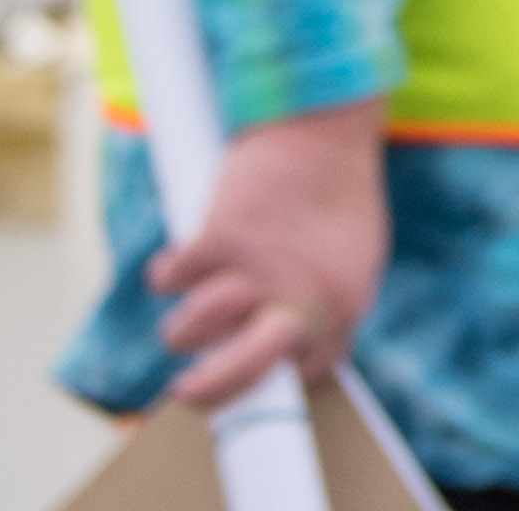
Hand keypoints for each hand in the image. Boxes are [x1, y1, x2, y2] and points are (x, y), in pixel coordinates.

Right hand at [154, 102, 386, 408]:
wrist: (326, 127)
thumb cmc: (338, 195)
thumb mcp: (352, 260)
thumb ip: (321, 302)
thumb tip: (286, 339)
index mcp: (340, 311)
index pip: (301, 379)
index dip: (266, 384)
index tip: (242, 389)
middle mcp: (299, 299)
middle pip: (242, 372)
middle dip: (207, 391)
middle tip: (184, 391)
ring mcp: (255, 270)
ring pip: (191, 329)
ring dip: (181, 328)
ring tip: (187, 317)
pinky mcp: (219, 237)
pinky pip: (171, 279)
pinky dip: (166, 274)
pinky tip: (175, 266)